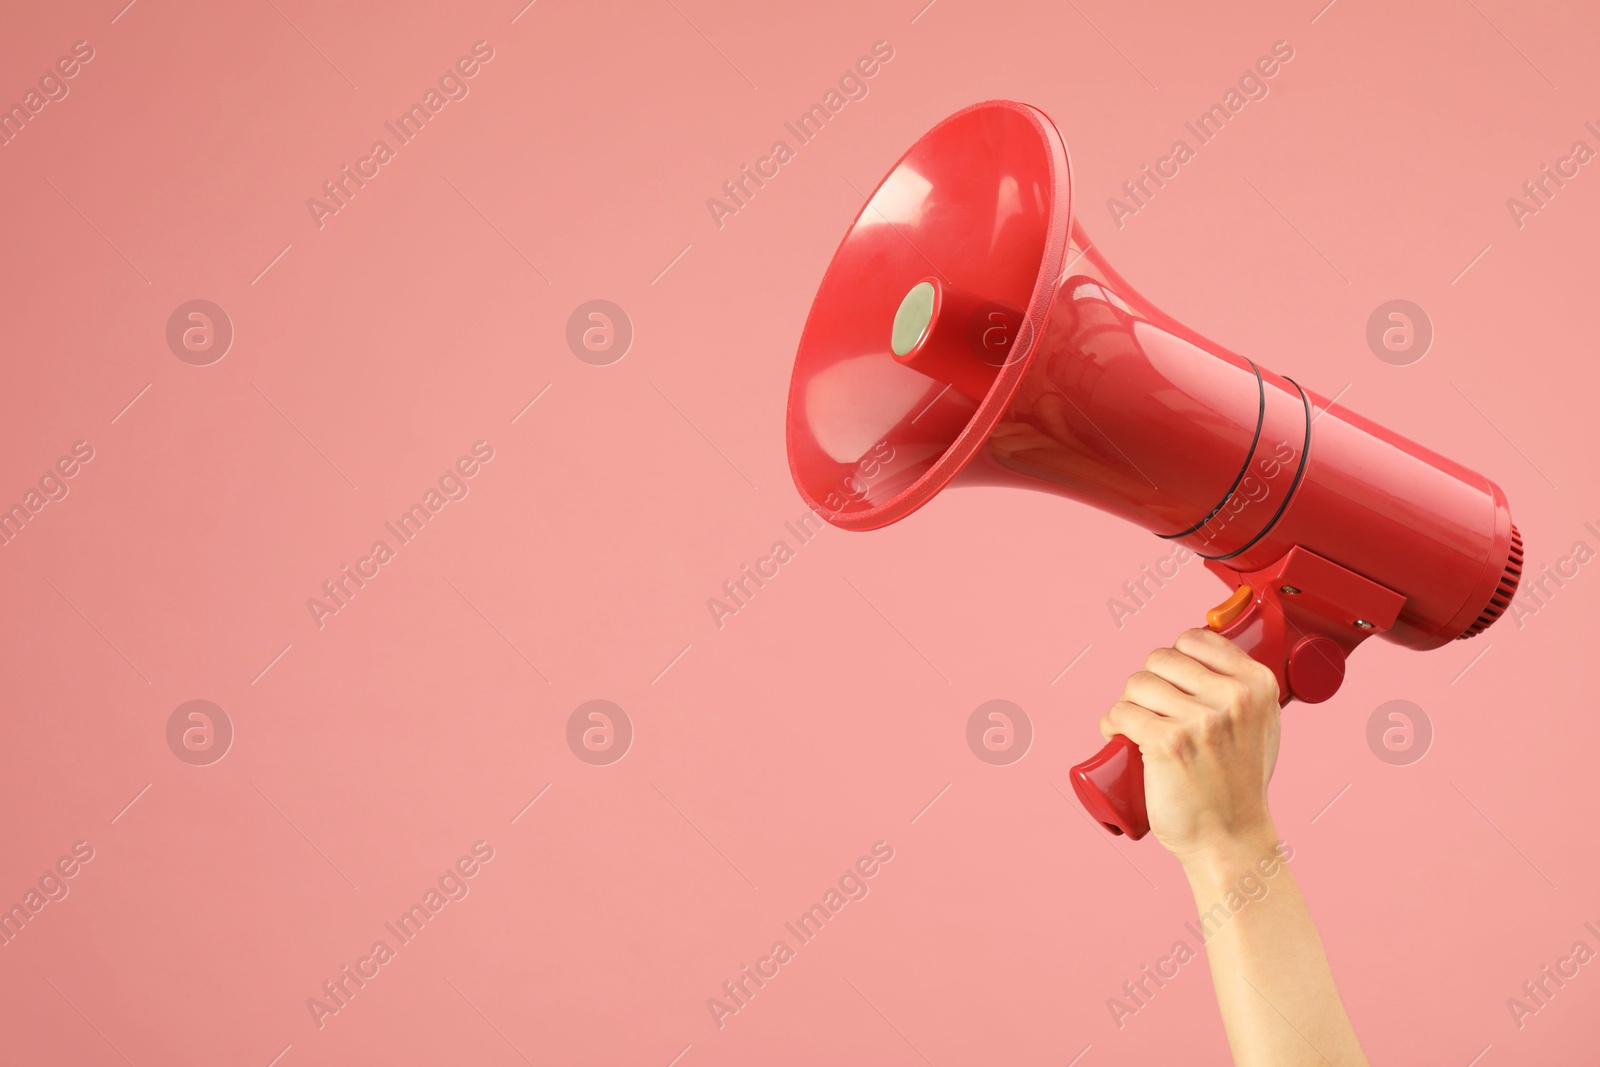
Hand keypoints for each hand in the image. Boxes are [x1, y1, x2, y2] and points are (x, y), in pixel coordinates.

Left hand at [1098, 628, 1281, 864]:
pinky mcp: (1168, 742)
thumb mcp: (1261, 725)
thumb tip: (1203, 657)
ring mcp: (1201, 719)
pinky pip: (1120, 711)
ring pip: (1136, 683)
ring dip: (1127, 703)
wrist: (1230, 838)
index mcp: (1258, 684)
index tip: (1170, 684)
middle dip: (1147, 684)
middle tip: (1150, 712)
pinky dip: (1111, 724)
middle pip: (1160, 658)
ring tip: (1135, 727)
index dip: (1174, 660)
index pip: (1195, 639)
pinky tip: (1116, 736)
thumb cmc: (1239, 784)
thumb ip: (1242, 689)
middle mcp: (1233, 696)